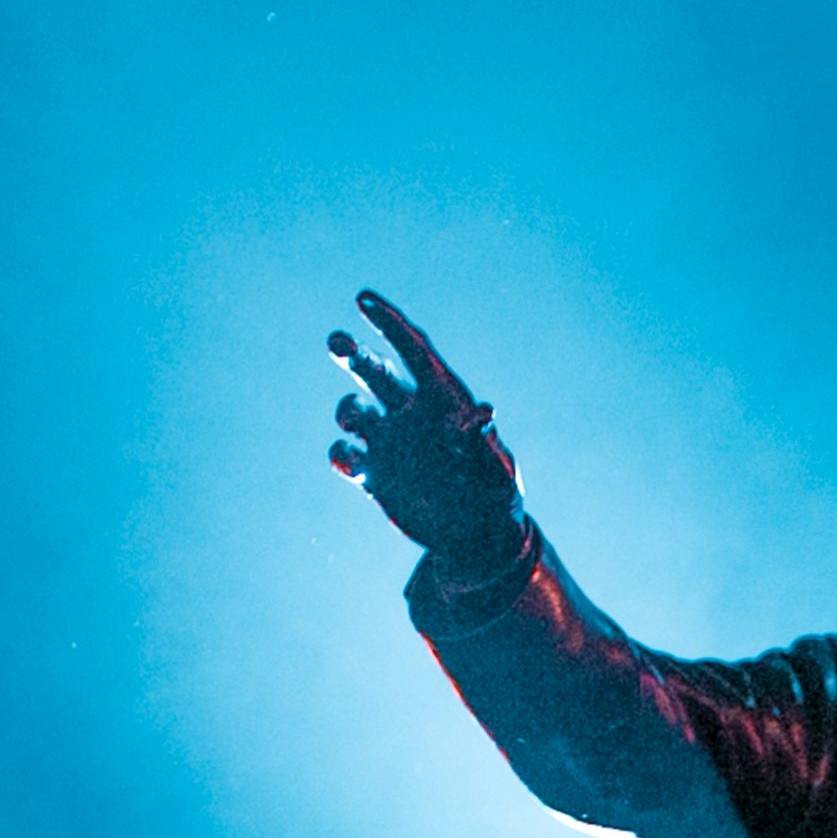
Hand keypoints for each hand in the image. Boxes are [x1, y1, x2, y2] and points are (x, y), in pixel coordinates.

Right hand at [327, 290, 525, 581]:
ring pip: (354, 411)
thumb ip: (488, 445)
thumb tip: (485, 414)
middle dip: (352, 354)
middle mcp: (408, 412)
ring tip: (353, 420)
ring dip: (347, 410)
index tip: (363, 298)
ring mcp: (387, 442)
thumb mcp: (499, 472)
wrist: (477, 538)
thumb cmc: (497, 496)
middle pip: (373, 371)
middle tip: (336, 342)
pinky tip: (350, 463)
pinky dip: (342, 456)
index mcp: (442, 398)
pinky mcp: (373, 474)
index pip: (412, 349)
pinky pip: (347, 457)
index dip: (389, 323)